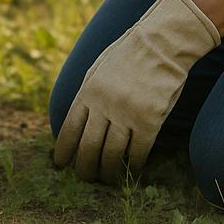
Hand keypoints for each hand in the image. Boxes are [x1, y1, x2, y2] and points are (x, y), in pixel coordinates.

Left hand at [54, 0, 219, 183]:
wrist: (162, 43)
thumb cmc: (130, 55)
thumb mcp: (99, 69)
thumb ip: (87, 94)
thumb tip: (76, 123)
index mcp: (87, 91)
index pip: (69, 129)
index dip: (64, 151)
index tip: (61, 164)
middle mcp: (104, 105)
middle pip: (88, 148)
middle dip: (84, 169)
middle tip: (85, 178)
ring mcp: (126, 113)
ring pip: (111, 154)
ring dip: (108, 172)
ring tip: (107, 179)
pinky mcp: (149, 120)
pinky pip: (137, 151)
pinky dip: (132, 165)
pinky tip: (131, 169)